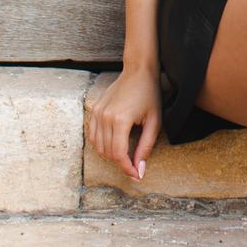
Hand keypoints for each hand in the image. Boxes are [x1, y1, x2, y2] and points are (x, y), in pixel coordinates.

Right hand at [86, 65, 161, 181]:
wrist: (138, 71)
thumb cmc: (149, 94)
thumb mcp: (154, 121)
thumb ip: (146, 147)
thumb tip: (140, 170)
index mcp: (120, 120)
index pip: (119, 154)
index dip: (127, 169)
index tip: (136, 175)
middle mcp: (105, 117)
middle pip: (108, 152)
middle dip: (121, 163)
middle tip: (135, 166)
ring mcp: (97, 113)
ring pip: (98, 146)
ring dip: (111, 155)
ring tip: (126, 154)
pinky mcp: (94, 110)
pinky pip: (92, 135)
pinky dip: (101, 144)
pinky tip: (114, 143)